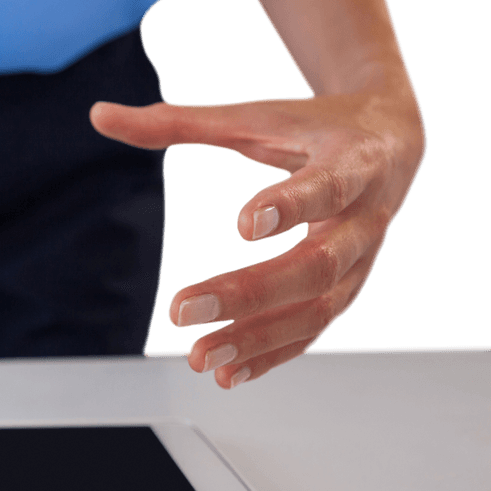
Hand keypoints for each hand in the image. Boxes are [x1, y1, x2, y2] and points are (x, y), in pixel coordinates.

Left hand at [90, 90, 424, 387]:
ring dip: (258, 339)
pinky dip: (272, 355)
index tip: (242, 223)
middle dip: (250, 293)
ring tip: (200, 357)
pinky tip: (227, 374)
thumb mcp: (253, 116)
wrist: (392, 143)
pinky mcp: (348, 291)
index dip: (290, 206)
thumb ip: (177, 121)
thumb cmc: (315, 127)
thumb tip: (98, 115)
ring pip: (317, 311)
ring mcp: (362, 263)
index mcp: (352, 162)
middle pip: (317, 266)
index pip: (327, 187)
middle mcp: (365, 218)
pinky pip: (313, 331)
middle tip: (182, 309)